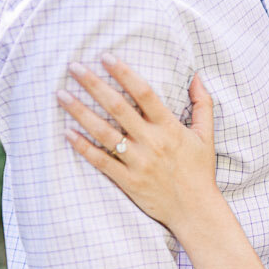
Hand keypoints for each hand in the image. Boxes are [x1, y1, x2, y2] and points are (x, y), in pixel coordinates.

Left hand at [57, 54, 220, 229]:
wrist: (196, 211)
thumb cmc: (199, 171)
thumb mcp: (206, 136)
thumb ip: (203, 104)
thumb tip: (197, 76)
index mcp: (170, 127)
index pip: (144, 93)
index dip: (124, 73)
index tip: (105, 57)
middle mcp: (152, 142)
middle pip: (118, 107)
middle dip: (94, 84)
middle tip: (74, 66)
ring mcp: (138, 162)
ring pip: (104, 132)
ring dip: (80, 112)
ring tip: (61, 95)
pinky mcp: (128, 181)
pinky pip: (101, 161)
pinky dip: (83, 147)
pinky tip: (66, 132)